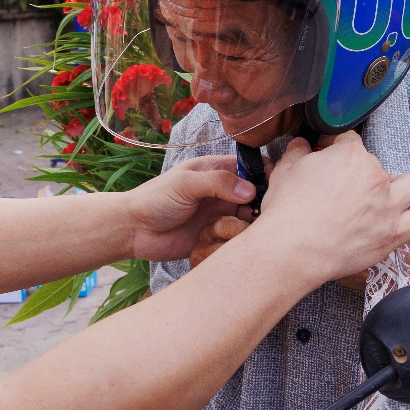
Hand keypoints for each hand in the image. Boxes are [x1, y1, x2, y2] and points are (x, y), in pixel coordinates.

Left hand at [125, 155, 256, 261]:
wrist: (133, 231)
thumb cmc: (154, 200)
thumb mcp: (185, 184)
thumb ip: (217, 182)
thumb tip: (251, 190)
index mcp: (216, 171)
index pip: (251, 167)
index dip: (265, 174)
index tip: (275, 187)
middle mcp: (222, 193)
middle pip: (256, 195)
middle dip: (263, 203)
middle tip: (261, 213)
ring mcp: (220, 215)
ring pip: (250, 218)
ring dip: (253, 224)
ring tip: (245, 228)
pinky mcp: (216, 237)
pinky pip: (237, 238)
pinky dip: (241, 240)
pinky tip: (235, 242)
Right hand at [243, 132, 409, 289]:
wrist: (293, 249)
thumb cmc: (288, 210)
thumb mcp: (284, 172)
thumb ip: (297, 153)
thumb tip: (301, 146)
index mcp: (351, 156)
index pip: (350, 140)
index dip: (336, 147)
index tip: (328, 156)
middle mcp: (375, 177)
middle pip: (377, 164)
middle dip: (361, 173)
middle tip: (345, 186)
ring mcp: (388, 206)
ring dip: (400, 188)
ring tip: (383, 197)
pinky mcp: (392, 233)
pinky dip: (408, 220)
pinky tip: (392, 222)